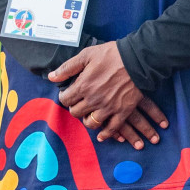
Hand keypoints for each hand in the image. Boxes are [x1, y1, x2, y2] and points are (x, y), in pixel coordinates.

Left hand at [49, 42, 168, 148]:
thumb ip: (68, 67)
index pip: (65, 100)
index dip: (66, 97)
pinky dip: (105, 133)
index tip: (70, 94)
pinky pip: (111, 128)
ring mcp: (108, 107)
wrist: (138, 59)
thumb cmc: (112, 54)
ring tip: (90, 115)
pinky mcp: (122, 111)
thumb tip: (51, 77)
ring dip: (88, 120)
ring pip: (91, 123)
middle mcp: (93, 99)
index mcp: (83, 86)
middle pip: (76, 113)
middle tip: (80, 103)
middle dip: (75, 108)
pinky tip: (101, 134)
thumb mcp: (87, 55)